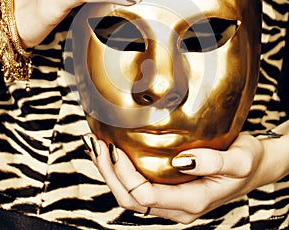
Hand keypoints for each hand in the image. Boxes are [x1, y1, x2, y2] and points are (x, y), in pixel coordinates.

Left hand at [83, 122, 288, 223]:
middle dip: (108, 172)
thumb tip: (182, 161)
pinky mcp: (170, 190)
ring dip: (110, 171)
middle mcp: (177, 207)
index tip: (114, 146)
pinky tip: (114, 151)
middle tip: (95, 142)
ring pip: (130, 195)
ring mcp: (172, 201)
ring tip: (96, 144)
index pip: (144, 195)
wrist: (254, 168)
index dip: (124, 174)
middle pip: (129, 198)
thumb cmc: (248, 162)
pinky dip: (121, 170)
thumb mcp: (239, 159)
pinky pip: (138, 186)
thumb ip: (213, 163)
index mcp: (191, 202)